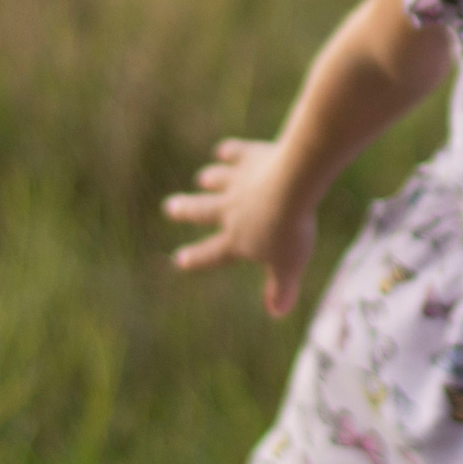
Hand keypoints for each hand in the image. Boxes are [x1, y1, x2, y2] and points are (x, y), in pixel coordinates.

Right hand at [163, 138, 317, 316]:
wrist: (292, 185)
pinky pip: (236, 154)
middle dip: (186, 209)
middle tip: (170, 206)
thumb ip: (282, 288)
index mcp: (237, 239)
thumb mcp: (289, 265)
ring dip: (210, 179)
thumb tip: (277, 312)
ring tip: (203, 177)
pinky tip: (226, 151)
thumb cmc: (290, 230)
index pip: (213, 253)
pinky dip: (229, 153)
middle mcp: (231, 210)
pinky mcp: (251, 158)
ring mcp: (238, 182)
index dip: (197, 258)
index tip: (179, 259)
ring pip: (218, 180)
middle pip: (203, 210)